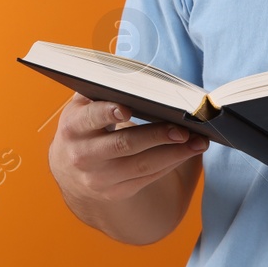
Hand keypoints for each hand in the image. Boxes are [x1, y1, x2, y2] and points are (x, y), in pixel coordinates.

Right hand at [49, 92, 206, 202]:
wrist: (69, 165)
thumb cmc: (87, 123)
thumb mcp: (85, 103)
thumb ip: (104, 87)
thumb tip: (137, 74)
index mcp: (74, 126)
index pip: (90, 118)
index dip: (107, 113)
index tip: (127, 109)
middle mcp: (83, 155)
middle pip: (124, 144)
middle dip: (156, 136)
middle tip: (184, 129)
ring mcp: (99, 178)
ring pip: (141, 165)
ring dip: (174, 153)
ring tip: (198, 142)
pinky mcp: (116, 191)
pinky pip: (148, 177)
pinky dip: (171, 163)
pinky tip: (188, 152)